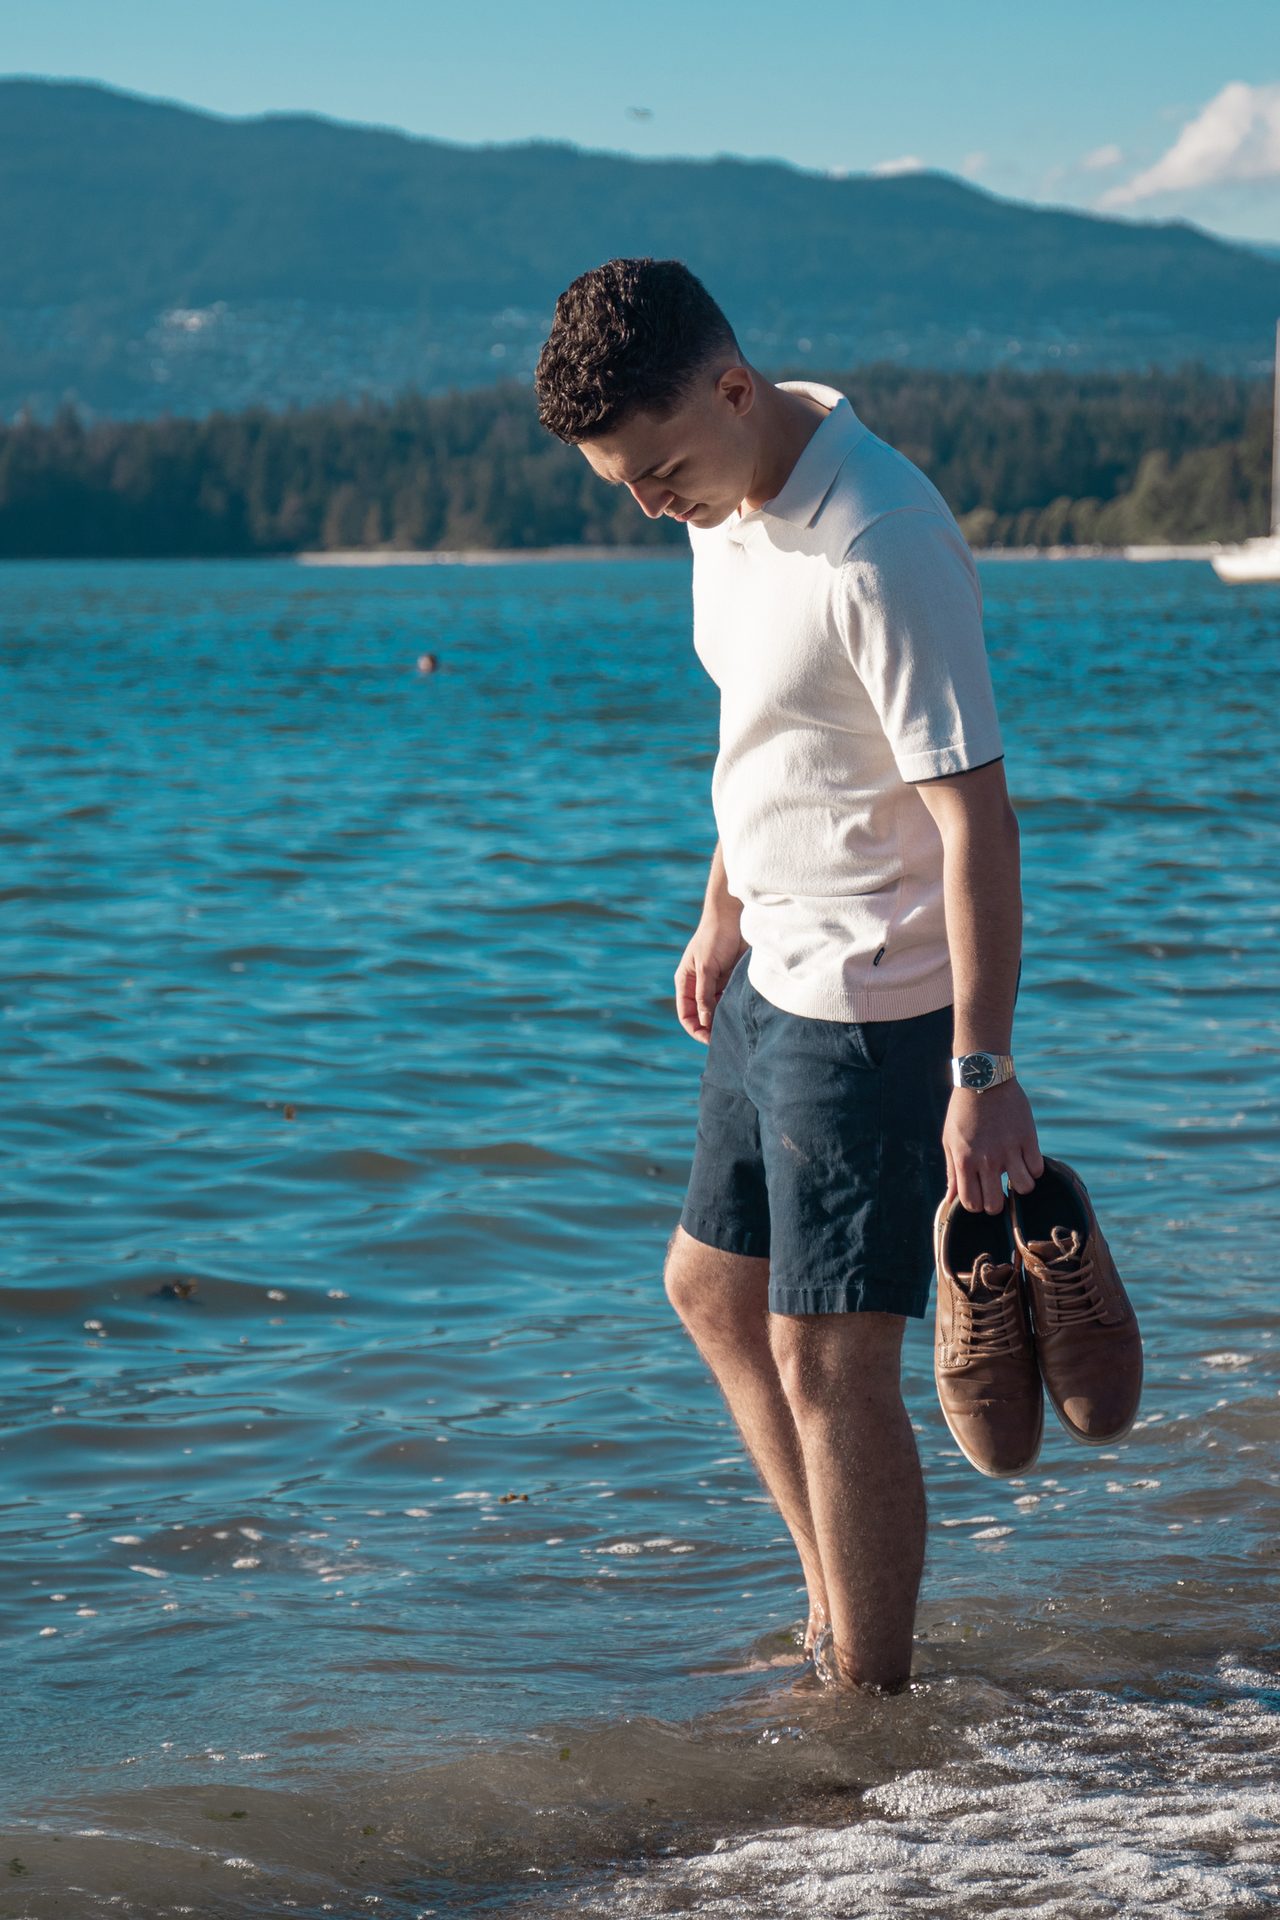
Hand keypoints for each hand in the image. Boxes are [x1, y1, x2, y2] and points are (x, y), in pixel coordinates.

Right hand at [675, 918, 747, 1043]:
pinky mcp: (731, 980)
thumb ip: (704, 996)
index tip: (710, 1040)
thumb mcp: (706, 968)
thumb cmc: (714, 938)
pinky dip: (735, 1008)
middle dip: (712, 1028)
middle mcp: (699, 986)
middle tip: (728, 1038)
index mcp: (686, 983)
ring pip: (718, 1010)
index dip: (696, 1030)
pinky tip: (743, 1013)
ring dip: (725, 1018)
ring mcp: (715, 984)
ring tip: (737, 1026)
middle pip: (703, 1016)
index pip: (686, 1015)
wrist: (733, 918)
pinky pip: (731, 1000)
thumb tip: (706, 1022)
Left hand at [942, 1078, 1044, 1212]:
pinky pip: (1037, 1169)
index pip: (971, 1203)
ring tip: (1015, 1173)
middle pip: (995, 1205)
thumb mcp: (950, 1141)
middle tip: (997, 1190)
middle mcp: (987, 1159)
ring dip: (1020, 1185)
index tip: (980, 1196)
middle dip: (997, 1203)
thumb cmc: (963, 1112)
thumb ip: (952, 1172)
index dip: (976, 1205)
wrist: (984, 1079)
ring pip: (1024, 1188)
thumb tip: (950, 1200)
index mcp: (964, 1161)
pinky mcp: (1028, 1138)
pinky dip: (1033, 1168)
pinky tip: (1025, 1158)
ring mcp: (1009, 1149)